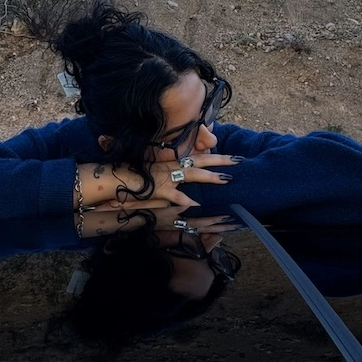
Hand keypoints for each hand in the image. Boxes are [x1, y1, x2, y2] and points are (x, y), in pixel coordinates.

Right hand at [114, 151, 238, 212]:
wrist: (122, 180)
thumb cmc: (141, 177)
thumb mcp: (161, 172)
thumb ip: (177, 175)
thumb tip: (193, 180)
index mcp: (174, 163)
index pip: (199, 157)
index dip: (217, 157)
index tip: (234, 157)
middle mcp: (173, 167)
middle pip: (200, 161)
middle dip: (220, 160)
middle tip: (238, 160)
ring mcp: (167, 178)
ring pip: (191, 174)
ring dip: (208, 176)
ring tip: (225, 179)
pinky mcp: (160, 190)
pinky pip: (175, 195)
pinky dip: (184, 199)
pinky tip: (195, 204)